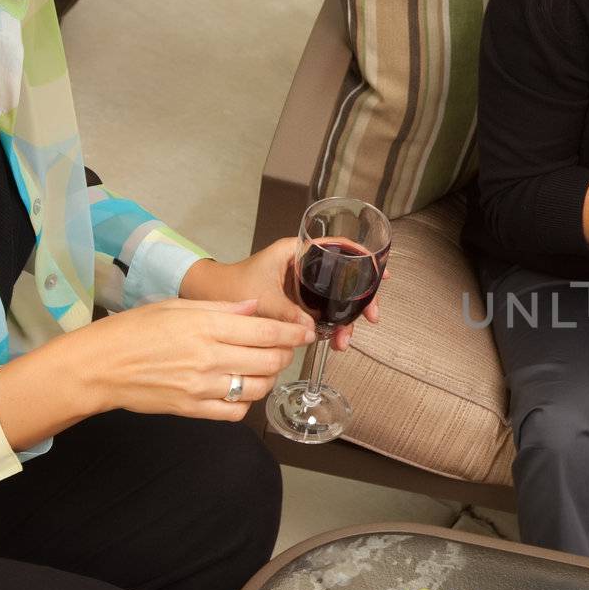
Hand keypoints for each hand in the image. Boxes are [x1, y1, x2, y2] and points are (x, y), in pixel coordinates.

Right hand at [78, 297, 315, 420]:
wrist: (97, 367)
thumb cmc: (133, 330)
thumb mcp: (176, 306)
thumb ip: (221, 308)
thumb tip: (255, 308)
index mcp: (206, 327)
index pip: (267, 331)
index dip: (293, 334)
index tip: (306, 333)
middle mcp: (209, 358)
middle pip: (270, 361)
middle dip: (285, 354)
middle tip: (283, 348)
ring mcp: (202, 387)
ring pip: (259, 388)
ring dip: (269, 378)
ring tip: (263, 368)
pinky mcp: (193, 409)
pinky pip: (236, 412)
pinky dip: (246, 402)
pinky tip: (240, 389)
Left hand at [182, 239, 384, 350]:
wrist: (207, 296)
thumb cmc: (229, 285)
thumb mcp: (263, 299)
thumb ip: (288, 314)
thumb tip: (313, 332)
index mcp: (296, 251)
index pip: (339, 248)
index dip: (364, 260)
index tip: (381, 275)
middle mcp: (303, 265)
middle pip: (344, 277)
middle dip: (359, 300)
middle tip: (369, 318)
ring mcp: (302, 284)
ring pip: (334, 298)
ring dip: (344, 319)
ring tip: (343, 341)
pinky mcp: (297, 300)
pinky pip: (322, 310)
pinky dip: (331, 325)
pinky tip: (334, 339)